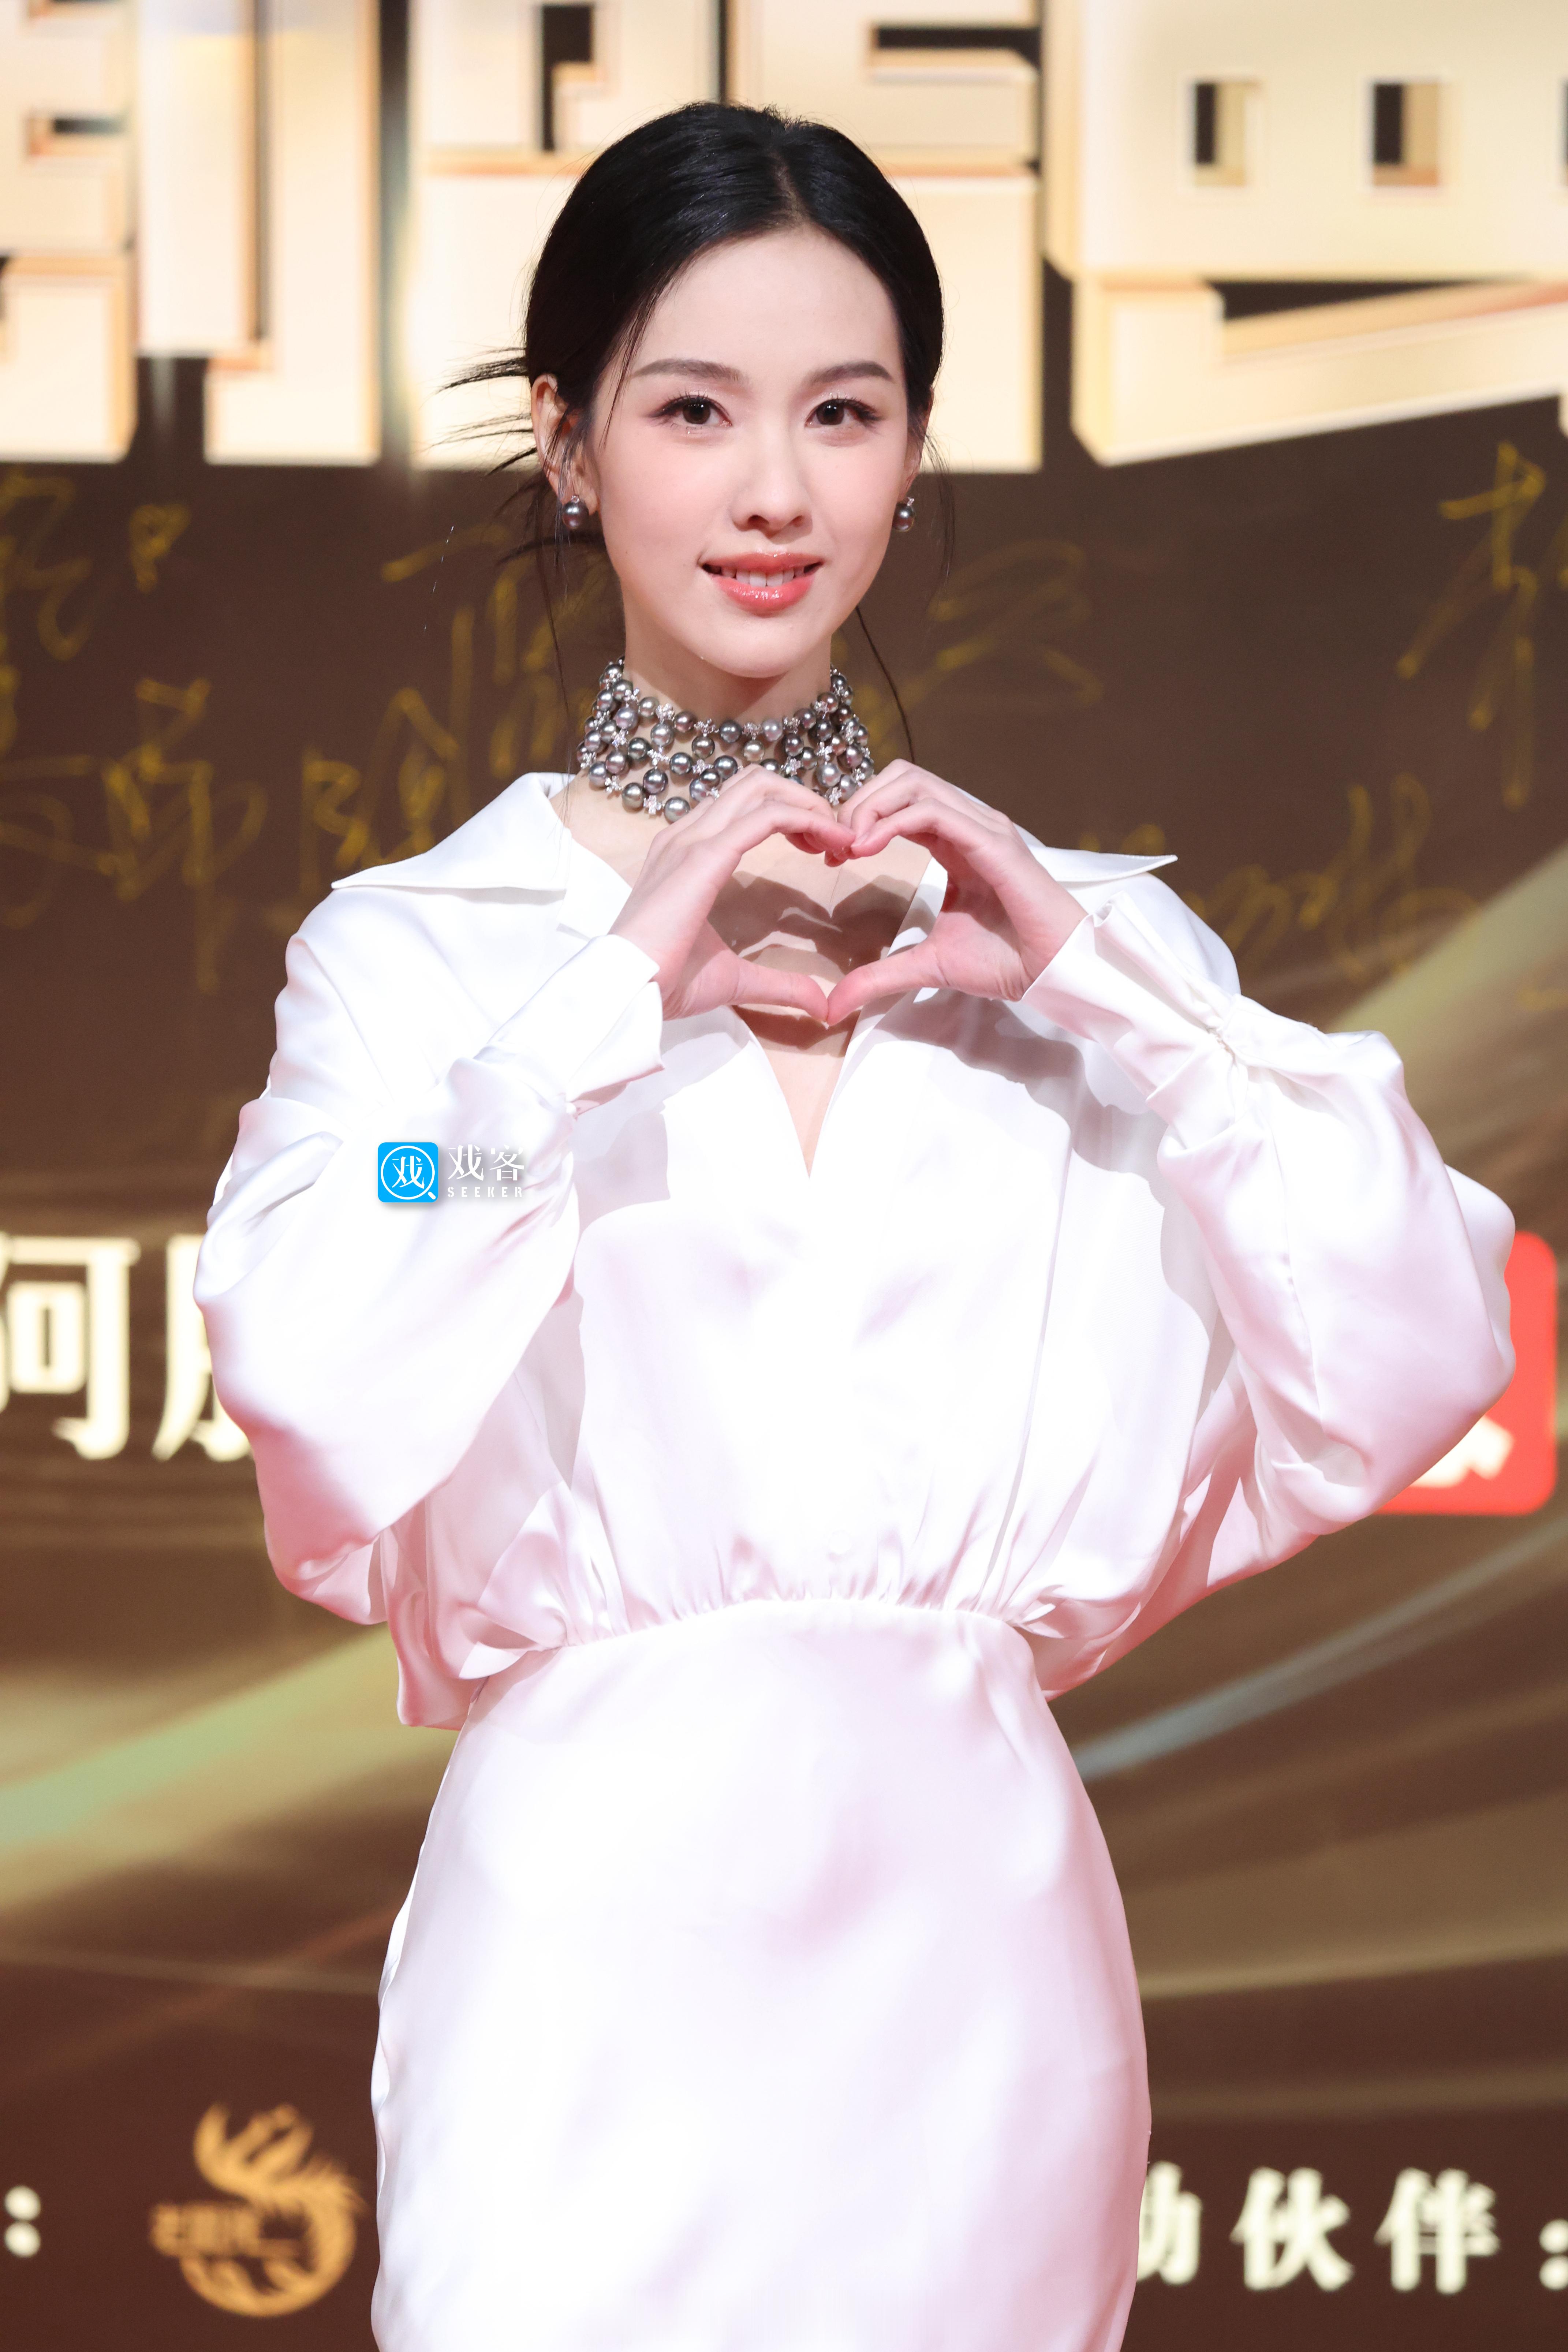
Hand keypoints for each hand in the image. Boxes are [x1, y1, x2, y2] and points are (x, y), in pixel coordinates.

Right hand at [609, 770, 845, 1020]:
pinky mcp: (703, 855)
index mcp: (687, 853)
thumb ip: (779, 983)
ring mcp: (692, 840)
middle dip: (803, 801)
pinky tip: (833, 841)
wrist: (629, 991)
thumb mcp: (736, 978)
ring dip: (808, 805)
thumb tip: (819, 1004)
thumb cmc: (667, 984)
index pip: (743, 807)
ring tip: (840, 837)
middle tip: (836, 839)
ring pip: (761, 789)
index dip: (790, 816)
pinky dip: (806, 819)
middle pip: (755, 784)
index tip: (822, 848)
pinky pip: (765, 816)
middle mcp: (687, 835)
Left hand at [821, 761, 1086, 1024]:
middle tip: (835, 844)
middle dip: (859, 802)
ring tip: (848, 845)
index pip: (900, 800)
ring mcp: (982, 827)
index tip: (833, 856)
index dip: (860, 818)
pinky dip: (892, 822)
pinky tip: (867, 849)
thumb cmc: (1005, 963)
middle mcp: (969, 824)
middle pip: (902, 777)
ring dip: (870, 806)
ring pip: (915, 783)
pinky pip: (934, 811)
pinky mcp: (992, 841)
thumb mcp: (926, 966)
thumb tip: (835, 1004)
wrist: (1052, 973)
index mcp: (954, 842)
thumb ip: (879, 975)